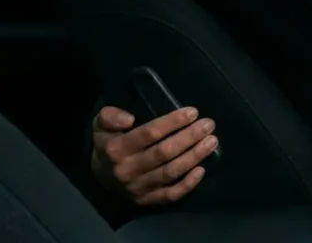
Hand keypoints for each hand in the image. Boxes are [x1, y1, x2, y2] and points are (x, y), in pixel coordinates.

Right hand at [90, 106, 218, 205]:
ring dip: (194, 156)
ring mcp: (138, 187)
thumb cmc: (108, 143)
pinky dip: (188, 184)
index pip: (149, 133)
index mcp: (116, 149)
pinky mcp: (146, 200)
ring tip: (212, 141)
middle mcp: (127, 170)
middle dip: (189, 137)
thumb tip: (129, 119)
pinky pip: (170, 195)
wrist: (99, 175)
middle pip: (164, 152)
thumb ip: (109, 116)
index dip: (173, 122)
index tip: (193, 112)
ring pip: (170, 172)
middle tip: (209, 124)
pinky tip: (202, 169)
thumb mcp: (101, 125)